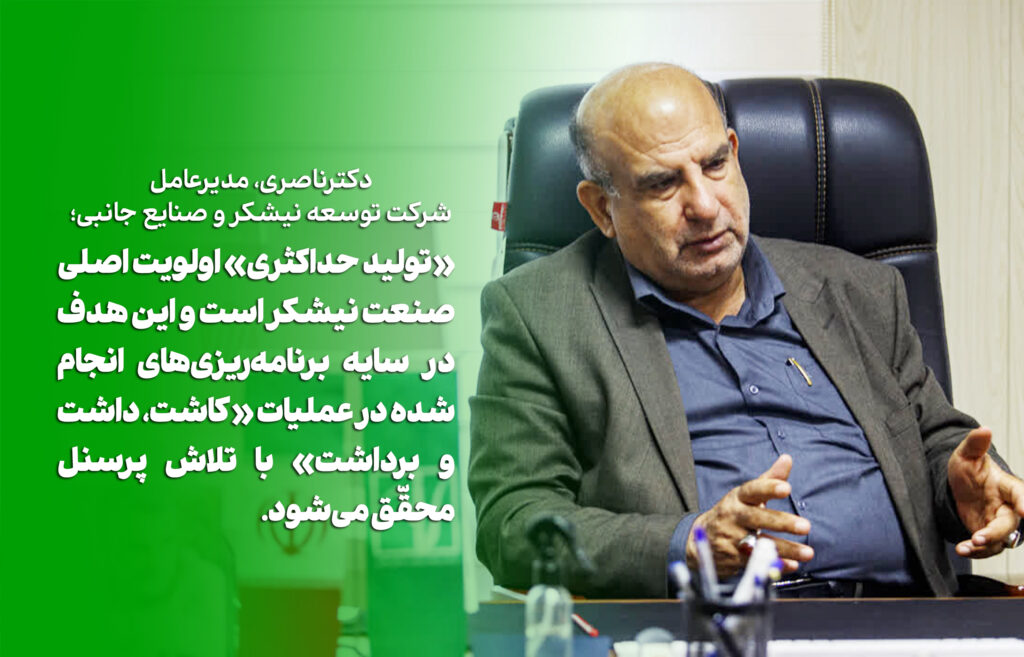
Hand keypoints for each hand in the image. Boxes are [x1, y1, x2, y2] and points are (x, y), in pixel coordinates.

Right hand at [686, 454, 813, 576]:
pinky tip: (792, 565)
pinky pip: (757, 563)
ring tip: (807, 552)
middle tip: (805, 526)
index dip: (769, 488)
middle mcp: (733, 517)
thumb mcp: (745, 495)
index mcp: (738, 498)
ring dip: (786, 549)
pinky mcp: (734, 559)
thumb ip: (769, 479)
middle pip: (758, 518)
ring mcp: (732, 539)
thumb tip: (787, 459)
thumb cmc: (731, 514)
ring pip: (760, 543)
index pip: (753, 490)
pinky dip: (776, 565)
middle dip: (782, 522)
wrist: (699, 540)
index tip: (786, 488)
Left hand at [948, 427, 1023, 557]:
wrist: (957, 487)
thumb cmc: (968, 470)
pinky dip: (976, 551)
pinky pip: (988, 548)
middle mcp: (1008, 507)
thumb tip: (984, 429)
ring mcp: (998, 523)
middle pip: (1010, 523)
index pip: (1021, 494)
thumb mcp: (966, 455)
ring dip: (984, 546)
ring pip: (1000, 540)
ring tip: (965, 547)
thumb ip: (975, 444)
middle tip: (979, 537)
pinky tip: (961, 549)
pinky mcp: (988, 535)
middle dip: (996, 532)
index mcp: (1009, 486)